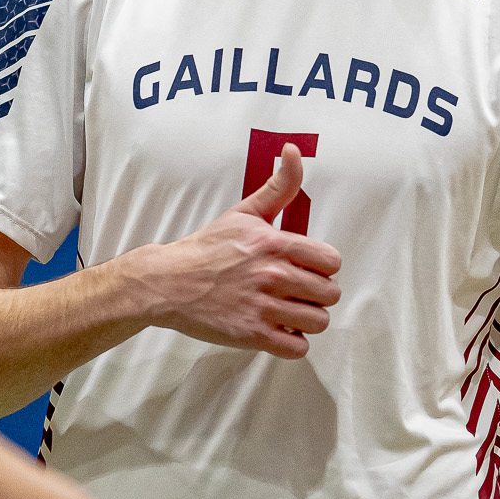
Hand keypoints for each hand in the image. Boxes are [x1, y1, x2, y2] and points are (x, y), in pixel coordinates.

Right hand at [120, 143, 340, 358]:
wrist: (168, 282)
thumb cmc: (207, 248)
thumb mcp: (244, 212)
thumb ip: (278, 186)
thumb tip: (294, 150)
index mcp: (274, 243)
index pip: (331, 261)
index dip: (322, 267)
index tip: (306, 268)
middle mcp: (272, 275)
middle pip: (330, 294)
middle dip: (317, 294)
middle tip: (297, 292)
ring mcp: (263, 307)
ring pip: (318, 322)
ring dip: (307, 319)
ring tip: (289, 311)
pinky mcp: (252, 335)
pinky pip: (297, 348)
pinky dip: (293, 342)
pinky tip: (278, 330)